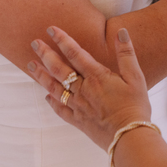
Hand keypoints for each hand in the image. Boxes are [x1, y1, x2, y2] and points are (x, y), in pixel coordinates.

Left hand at [27, 26, 150, 151]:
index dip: (62, 40)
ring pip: (55, 88)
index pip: (75, 53)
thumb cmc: (135, 107)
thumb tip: (120, 31)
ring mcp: (78, 106)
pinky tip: (47, 96)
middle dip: (45, 54)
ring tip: (31, 65)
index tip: (51, 29)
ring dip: (41, 76)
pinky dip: (52, 102)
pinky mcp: (78, 121)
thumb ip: (126, 54)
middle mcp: (83, 90)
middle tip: (34, 43)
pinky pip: (60, 110)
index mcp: (97, 77)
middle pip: (59, 69)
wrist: (129, 136)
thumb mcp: (136, 77)